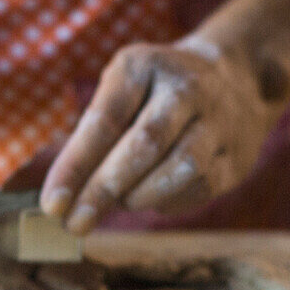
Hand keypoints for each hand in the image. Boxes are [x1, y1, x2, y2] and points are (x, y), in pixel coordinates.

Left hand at [40, 39, 281, 233]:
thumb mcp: (122, 92)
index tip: (52, 205)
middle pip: (143, 144)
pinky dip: (168, 201)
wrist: (236, 78)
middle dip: (103, 190)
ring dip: (140, 196)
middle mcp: (184, 88)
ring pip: (180, 169)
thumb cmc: (155, 94)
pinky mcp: (237, 156)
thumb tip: (65, 199)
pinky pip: (200, 188)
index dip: (75, 165)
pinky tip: (154, 197)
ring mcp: (218, 122)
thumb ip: (94, 138)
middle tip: (76, 224)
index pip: (103, 119)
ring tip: (121, 203)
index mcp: (143, 66)